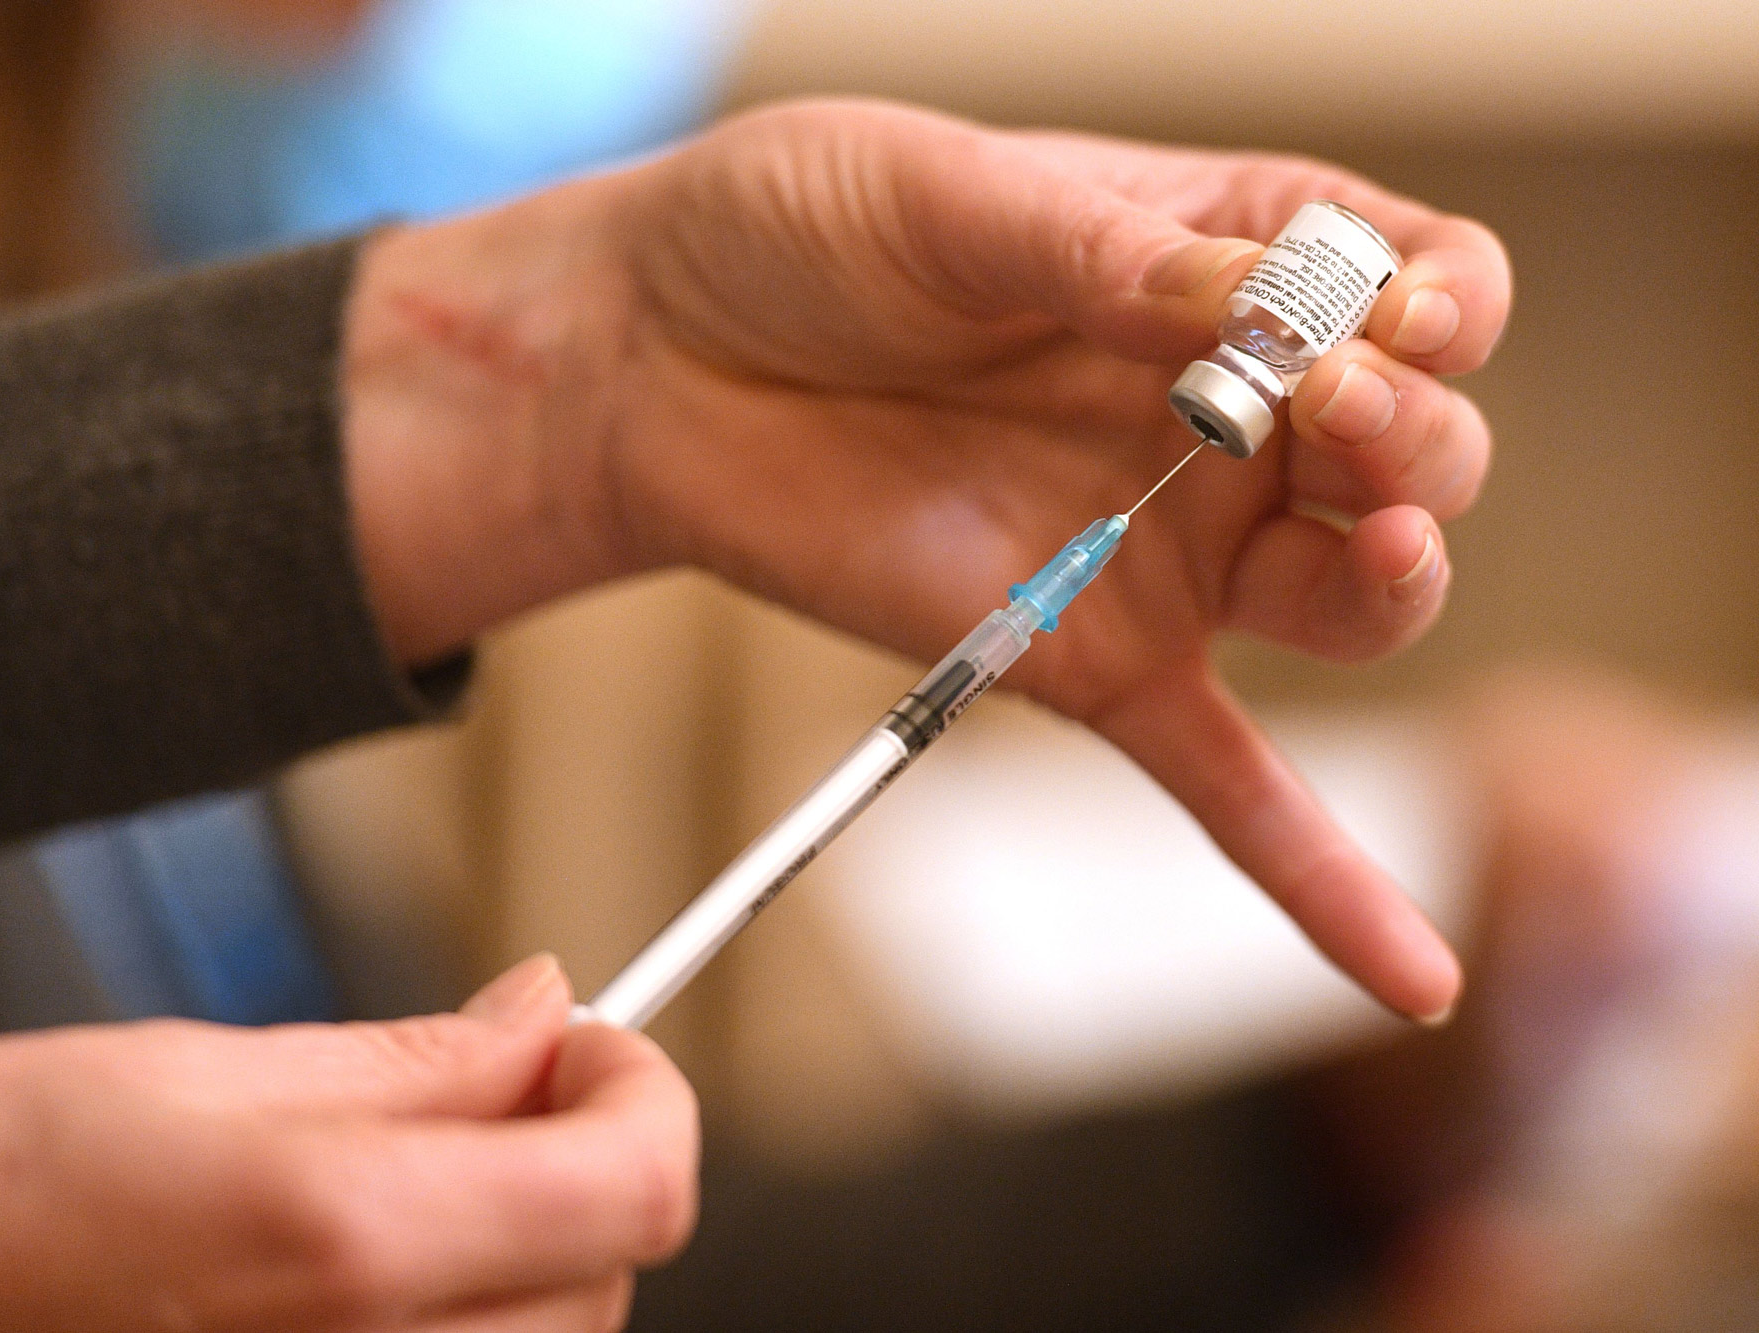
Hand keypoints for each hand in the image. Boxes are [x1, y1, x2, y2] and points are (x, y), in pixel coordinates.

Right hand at [0, 956, 696, 1331]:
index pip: (641, 1181)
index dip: (643, 1089)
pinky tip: (369, 1281)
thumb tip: (546, 1016)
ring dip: (529, 1257)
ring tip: (403, 1186)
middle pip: (609, 1274)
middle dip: (582, 1164)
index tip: (589, 1047)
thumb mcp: (195, 1067)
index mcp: (345, 1238)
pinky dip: (460, 1331)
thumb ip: (413, 1060)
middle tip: (495, 1090)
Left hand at [343, 99, 1509, 1020]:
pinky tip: (1408, 975)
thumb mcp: (954, 196)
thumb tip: (1260, 306)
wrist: (660, 363)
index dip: (1432, 304)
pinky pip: (1230, 784)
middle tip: (1321, 408)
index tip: (1377, 317)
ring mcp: (1167, 550)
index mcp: (1221, 265)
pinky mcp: (1088, 663)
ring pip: (1357, 598)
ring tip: (1365, 545)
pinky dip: (1318, 877)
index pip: (1414, 285)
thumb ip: (1107, 257)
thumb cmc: (797, 236)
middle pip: (1416, 450)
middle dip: (1409, 436)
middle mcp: (1227, 416)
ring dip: (1395, 580)